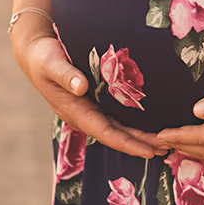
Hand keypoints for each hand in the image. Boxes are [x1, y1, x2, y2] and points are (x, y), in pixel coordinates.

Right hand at [12, 33, 163, 158]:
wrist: (35, 52)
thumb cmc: (43, 57)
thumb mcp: (51, 63)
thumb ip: (65, 75)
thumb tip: (81, 87)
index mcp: (74, 111)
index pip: (106, 132)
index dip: (128, 143)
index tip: (149, 151)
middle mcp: (84, 114)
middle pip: (117, 134)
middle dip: (141, 143)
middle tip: (168, 148)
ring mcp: (89, 109)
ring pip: (119, 127)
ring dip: (140, 135)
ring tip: (165, 141)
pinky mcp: (94, 100)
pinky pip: (116, 115)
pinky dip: (134, 121)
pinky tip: (151, 122)